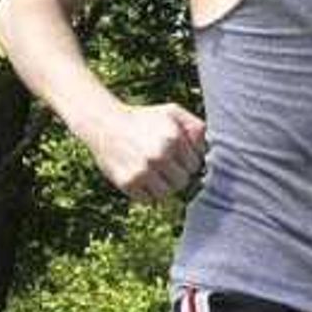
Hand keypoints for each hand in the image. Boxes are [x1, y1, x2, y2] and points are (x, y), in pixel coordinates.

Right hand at [89, 101, 206, 204]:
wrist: (105, 124)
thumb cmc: (144, 118)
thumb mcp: (173, 112)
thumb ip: (196, 127)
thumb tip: (206, 151)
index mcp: (173, 138)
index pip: (194, 165)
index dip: (187, 162)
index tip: (176, 155)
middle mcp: (158, 155)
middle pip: (182, 181)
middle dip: (176, 175)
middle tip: (164, 164)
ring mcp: (142, 171)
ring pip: (166, 193)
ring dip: (162, 185)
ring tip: (153, 171)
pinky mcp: (127, 183)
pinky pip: (147, 198)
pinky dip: (146, 191)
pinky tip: (140, 176)